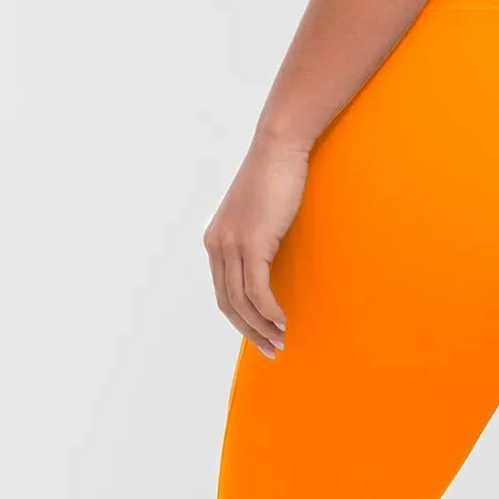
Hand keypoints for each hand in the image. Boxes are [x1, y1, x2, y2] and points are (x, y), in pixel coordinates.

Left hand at [203, 137, 310, 356]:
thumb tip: (269, 269)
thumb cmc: (275, 179)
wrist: (278, 150)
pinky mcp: (251, 243)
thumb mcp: (259, 217)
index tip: (260, 336)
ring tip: (282, 339)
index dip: (241, 321)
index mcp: (216, 241)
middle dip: (250, 332)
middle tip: (272, 348)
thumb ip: (255, 242)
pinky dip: (269, 311)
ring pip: (242, 302)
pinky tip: (283, 320)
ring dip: (262, 326)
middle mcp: (217, 245)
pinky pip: (257, 290)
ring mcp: (232, 244)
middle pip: (229, 304)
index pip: (223, 293)